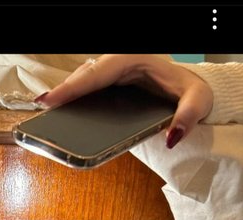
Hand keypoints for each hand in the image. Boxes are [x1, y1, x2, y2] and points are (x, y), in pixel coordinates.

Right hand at [38, 54, 212, 147]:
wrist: (193, 90)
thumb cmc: (194, 93)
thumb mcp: (199, 102)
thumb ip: (188, 117)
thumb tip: (172, 137)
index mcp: (138, 59)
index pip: (101, 71)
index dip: (75, 85)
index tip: (54, 98)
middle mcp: (123, 62)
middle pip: (87, 74)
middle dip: (65, 90)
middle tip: (43, 106)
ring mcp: (116, 73)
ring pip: (85, 79)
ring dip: (67, 93)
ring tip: (47, 110)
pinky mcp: (113, 84)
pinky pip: (89, 87)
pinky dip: (75, 97)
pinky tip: (62, 113)